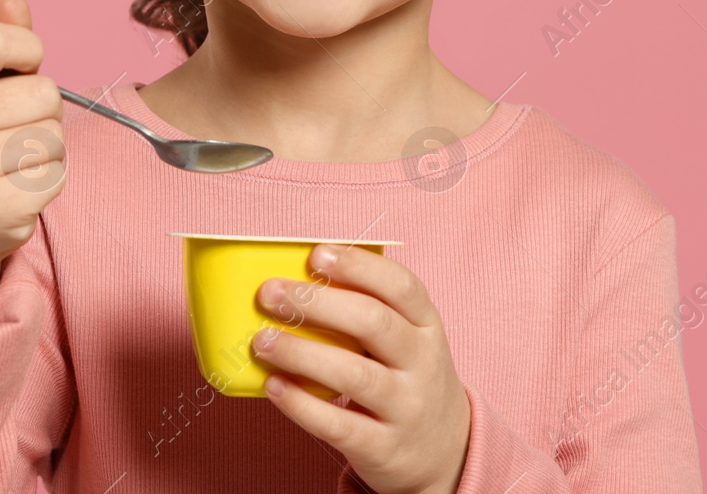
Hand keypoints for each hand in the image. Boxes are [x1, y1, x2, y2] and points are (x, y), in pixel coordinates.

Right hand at [0, 0, 65, 286]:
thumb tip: (13, 2)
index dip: (27, 48)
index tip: (23, 65)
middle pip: (43, 93)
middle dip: (42, 111)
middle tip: (10, 129)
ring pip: (54, 136)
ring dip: (47, 148)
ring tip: (10, 160)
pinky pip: (55, 174)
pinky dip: (47, 180)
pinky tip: (14, 188)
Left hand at [253, 245, 471, 493]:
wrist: (444, 452)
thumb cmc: (407, 379)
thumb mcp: (407, 341)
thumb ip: (367, 312)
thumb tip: (294, 281)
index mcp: (427, 326)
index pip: (402, 286)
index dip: (358, 267)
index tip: (315, 255)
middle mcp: (423, 364)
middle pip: (374, 323)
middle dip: (317, 303)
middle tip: (270, 293)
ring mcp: (407, 408)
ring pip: (354, 374)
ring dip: (302, 352)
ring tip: (263, 340)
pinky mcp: (384, 448)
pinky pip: (339, 424)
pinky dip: (302, 404)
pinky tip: (274, 385)